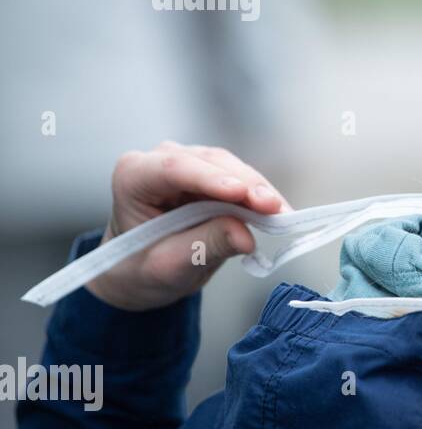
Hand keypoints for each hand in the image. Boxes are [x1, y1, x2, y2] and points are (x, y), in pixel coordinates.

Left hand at [85, 142, 288, 310]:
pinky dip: (260, 197)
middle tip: (274, 208)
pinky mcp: (213, 173)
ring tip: (281, 214)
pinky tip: (278, 212)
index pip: (174, 169)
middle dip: (245, 185)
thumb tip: (246, 236)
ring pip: (232, 168)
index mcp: (133, 177)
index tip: (241, 193)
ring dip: (258, 191)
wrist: (142, 270)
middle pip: (210, 164)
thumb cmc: (143, 267)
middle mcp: (160, 159)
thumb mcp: (169, 266)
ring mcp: (189, 162)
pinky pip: (242, 178)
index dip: (209, 179)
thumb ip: (205, 246)